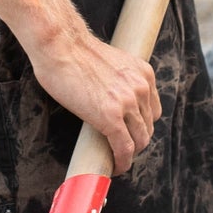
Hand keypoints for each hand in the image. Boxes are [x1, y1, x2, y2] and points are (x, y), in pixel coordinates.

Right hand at [30, 25, 162, 174]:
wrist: (60, 45)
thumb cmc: (73, 51)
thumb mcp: (110, 63)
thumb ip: (118, 81)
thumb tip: (109, 98)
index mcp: (143, 73)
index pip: (152, 110)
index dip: (141, 126)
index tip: (130, 134)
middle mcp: (141, 88)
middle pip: (148, 126)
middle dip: (136, 140)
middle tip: (121, 149)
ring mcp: (127, 103)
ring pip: (139, 140)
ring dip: (130, 153)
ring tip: (118, 160)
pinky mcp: (110, 117)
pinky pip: (124, 148)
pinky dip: (122, 161)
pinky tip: (116, 167)